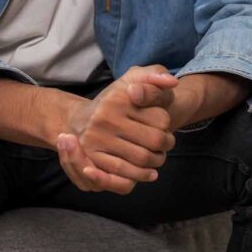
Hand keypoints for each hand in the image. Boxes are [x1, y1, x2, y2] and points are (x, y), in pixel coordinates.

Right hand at [57, 66, 177, 193]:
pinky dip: (141, 176)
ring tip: (157, 157)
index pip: (161, 119)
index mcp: (118, 98)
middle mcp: (104, 118)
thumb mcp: (133, 78)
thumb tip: (171, 82)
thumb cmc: (115, 99)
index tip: (163, 124)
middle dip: (166, 145)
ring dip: (156, 162)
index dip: (167, 124)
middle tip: (164, 145)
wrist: (80, 120)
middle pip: (154, 141)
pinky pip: (124, 174)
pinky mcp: (91, 159)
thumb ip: (154, 75)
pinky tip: (149, 173)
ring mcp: (96, 140)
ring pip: (142, 159)